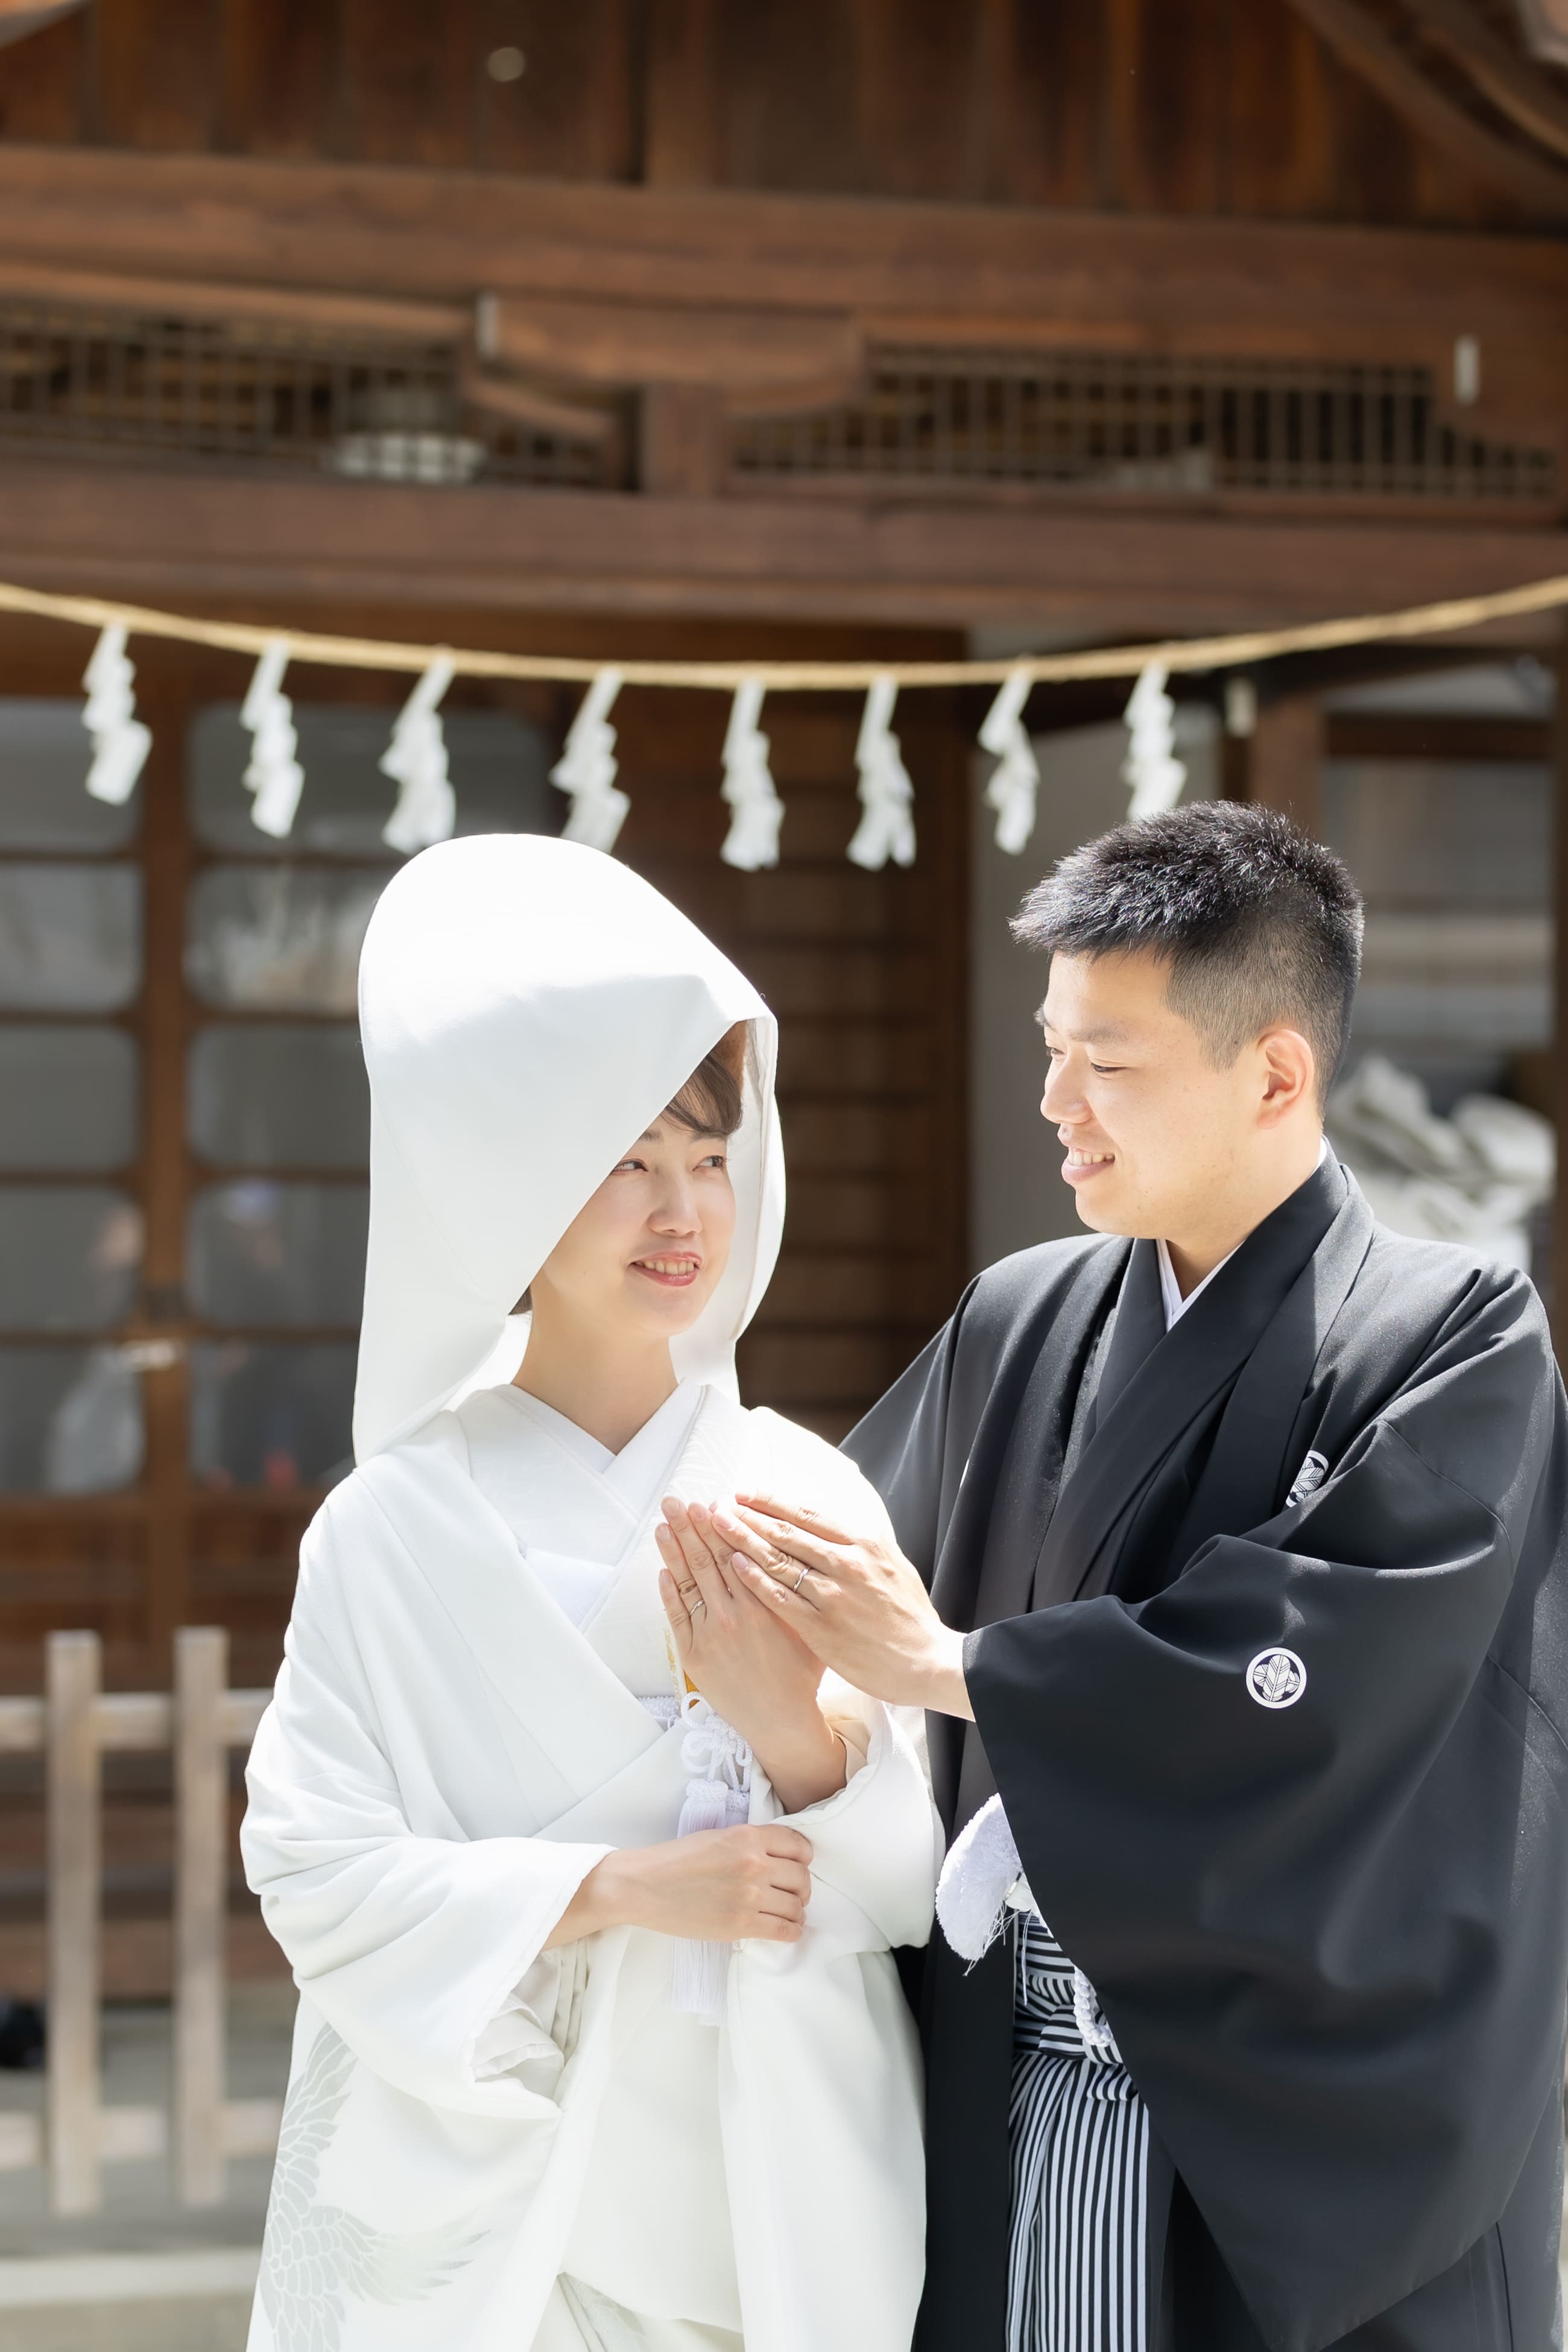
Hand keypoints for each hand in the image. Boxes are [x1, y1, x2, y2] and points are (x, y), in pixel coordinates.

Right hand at [546, 1825, 813, 1948]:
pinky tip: (787, 1929)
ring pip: (796, 1905)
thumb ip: (749, 1844)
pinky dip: (792, 1931)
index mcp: (747, 1836)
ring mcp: (749, 1896)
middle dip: (800, 1886)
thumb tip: (779, 1859)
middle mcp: (754, 1864)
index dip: (803, 1857)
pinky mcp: (741, 1925)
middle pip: (801, 1877)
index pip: (798, 1846)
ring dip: (796, 1910)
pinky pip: (784, 1931)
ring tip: (788, 1912)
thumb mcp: (717, 1836)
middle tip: (792, 1892)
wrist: (644, 1886)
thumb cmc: (675, 1859)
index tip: (799, 1864)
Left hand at [657, 1498, 846, 1810]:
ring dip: (674, 1550)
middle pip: (707, 1560)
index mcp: (764, 1605)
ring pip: (688, 1583)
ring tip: (663, 1523)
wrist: (782, 1722)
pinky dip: (668, 1591)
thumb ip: (794, 1592)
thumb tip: (783, 1554)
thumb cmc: (801, 1675)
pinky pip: (677, 1616)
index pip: (736, 1554)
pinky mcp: (694, 1656)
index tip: (710, 1501)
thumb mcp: (808, 1628)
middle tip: (676, 1500)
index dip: (720, 1526)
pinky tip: (661, 1569)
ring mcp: (710, 1635)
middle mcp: (734, 1616)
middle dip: (690, 1527)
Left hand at [714, 1494, 974, 1718]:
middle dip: (748, 1517)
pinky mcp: (822, 1627)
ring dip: (743, 1541)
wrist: (927, 1661)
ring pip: (778, 1560)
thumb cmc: (910, 1616)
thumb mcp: (893, 1565)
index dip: (771, 1502)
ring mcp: (833, 1595)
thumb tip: (831, 1527)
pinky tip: (734, 1566)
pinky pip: (780, 1597)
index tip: (745, 1493)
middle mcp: (847, 1563)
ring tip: (718, 1528)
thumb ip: (860, 1546)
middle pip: (787, 1532)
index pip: (808, 1514)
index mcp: (864, 1543)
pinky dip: (755, 1579)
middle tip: (719, 1506)